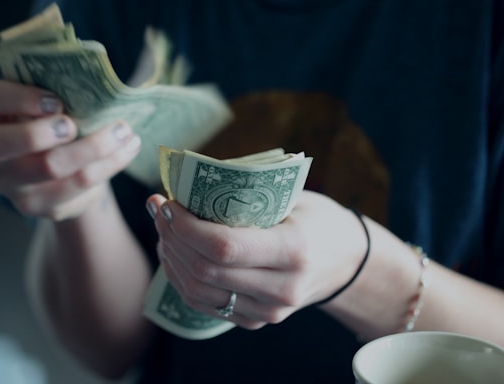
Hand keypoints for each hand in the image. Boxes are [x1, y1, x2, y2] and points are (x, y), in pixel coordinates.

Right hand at [0, 80, 141, 220]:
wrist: (61, 167)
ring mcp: (10, 183)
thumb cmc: (54, 120)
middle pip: (2, 144)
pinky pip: (76, 188)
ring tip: (124, 131)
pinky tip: (127, 149)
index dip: (20, 98)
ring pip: (49, 168)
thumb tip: (95, 81)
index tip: (56, 101)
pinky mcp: (37, 205)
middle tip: (75, 125)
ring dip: (93, 147)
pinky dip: (108, 165)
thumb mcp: (49, 100)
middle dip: (42, 133)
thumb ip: (58, 88)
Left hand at [148, 190, 367, 328]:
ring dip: (171, 257)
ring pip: (198, 292)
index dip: (186, 227)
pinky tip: (174, 252)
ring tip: (163, 228)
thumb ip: (246, 194)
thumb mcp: (292, 197)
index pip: (224, 247)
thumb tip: (188, 182)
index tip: (168, 202)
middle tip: (158, 209)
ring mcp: (268, 311)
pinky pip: (204, 304)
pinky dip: (181, 277)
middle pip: (205, 271)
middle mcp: (281, 288)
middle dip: (172, 237)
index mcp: (293, 250)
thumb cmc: (316, 218)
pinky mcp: (256, 321)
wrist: (345, 262)